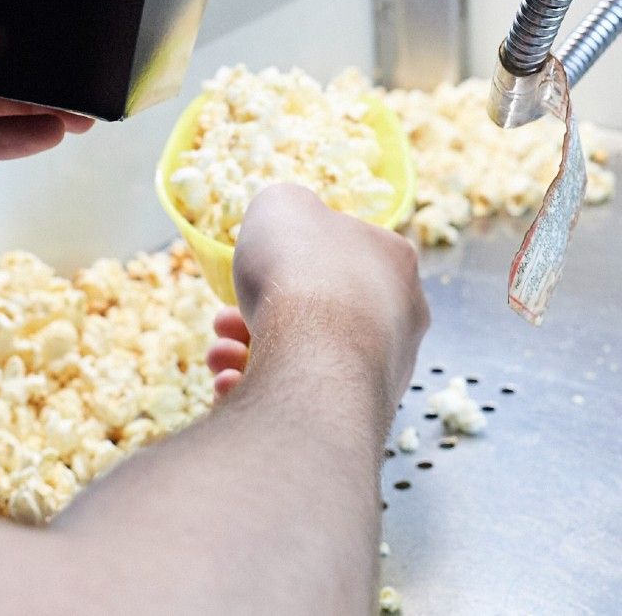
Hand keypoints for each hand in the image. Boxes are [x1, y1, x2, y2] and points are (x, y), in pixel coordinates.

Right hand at [218, 185, 428, 408]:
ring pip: (305, 357)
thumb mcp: (282, 205)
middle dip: (259, 314)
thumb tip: (287, 220)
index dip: (290, 259)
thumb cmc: (302, 271)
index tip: (255, 268)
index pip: (344, 253)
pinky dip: (264, 392)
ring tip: (222, 354)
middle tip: (226, 318)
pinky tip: (232, 386)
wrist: (315, 359)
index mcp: (394, 260)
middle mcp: (399, 317)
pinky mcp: (357, 415)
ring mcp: (382, 372)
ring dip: (250, 354)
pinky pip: (302, 399)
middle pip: (317, 310)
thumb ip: (287, 208)